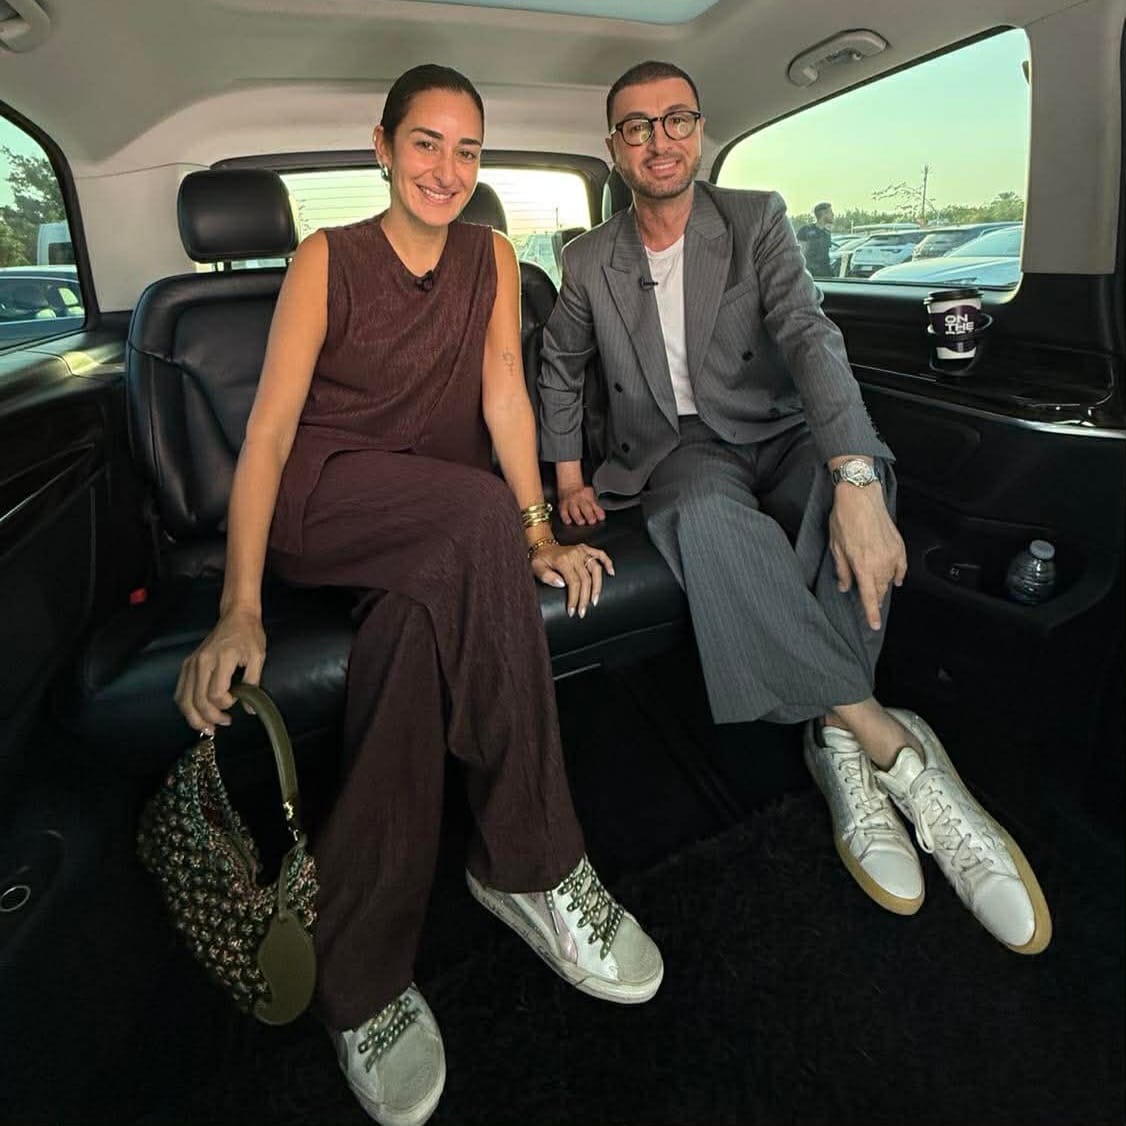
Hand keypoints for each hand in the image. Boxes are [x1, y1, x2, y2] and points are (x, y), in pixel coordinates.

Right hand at [174, 607, 266, 732]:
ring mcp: (191, 663)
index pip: (216, 693)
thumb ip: (254, 683)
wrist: (236, 616)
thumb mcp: (258, 657)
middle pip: (197, 700)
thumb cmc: (249, 635)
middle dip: (210, 717)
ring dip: (194, 717)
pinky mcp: (187, 664)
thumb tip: (250, 710)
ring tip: (207, 727)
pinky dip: (186, 706)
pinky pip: (180, 691)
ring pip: (184, 699)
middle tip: (224, 723)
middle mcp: (201, 662)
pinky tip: (196, 714)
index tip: (237, 700)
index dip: (226, 704)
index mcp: (221, 659)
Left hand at [531, 542, 613, 617]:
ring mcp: (582, 551)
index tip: (572, 611)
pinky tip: (611, 573)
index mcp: (563, 560)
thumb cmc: (540, 559)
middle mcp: (575, 554)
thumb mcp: (537, 568)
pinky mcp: (585, 549)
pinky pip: (600, 554)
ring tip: (595, 600)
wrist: (542, 546)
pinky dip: (607, 563)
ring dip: (597, 586)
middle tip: (583, 611)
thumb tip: (561, 584)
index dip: (574, 598)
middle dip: (585, 598)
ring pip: (596, 569)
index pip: (573, 583)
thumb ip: (547, 577)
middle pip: (586, 579)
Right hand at [558, 483, 604, 525]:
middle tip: (592, 521)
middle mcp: (579, 499)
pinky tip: (568, 522)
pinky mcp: (562, 506)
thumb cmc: (581, 492)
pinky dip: (565, 517)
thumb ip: (596, 507)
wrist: (568, 484)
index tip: (601, 517)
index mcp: (588, 496)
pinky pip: (563, 512)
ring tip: (581, 522)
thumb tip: (601, 517)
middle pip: (585, 507)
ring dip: (577, 517)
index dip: (598, 511)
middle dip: (589, 514)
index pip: (595, 505)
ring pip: (574, 510)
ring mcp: (570, 502)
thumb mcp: (591, 496)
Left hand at [828, 486, 906, 630]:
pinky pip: (901, 567)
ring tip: (876, 588)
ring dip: (882, 586)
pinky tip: (895, 579)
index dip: (871, 613)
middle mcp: (880, 563)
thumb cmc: (844, 518)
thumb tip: (844, 586)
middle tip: (870, 604)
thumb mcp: (836, 546)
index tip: (874, 625)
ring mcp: (891, 554)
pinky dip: (898, 575)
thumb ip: (842, 570)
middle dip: (874, 599)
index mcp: (862, 565)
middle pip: (880, 590)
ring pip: (890, 580)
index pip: (868, 596)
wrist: (860, 496)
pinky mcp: (898, 545)